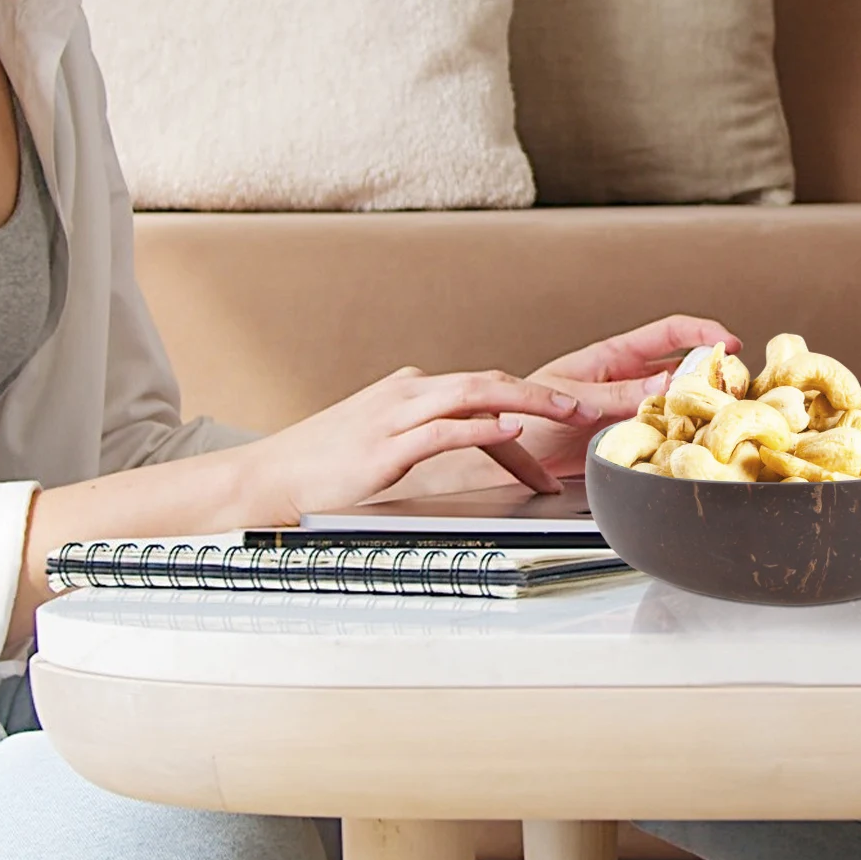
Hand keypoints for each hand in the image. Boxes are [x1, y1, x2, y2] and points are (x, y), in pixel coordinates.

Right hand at [243, 365, 607, 522]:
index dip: (532, 406)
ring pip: (476, 394)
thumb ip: (429, 434)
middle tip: (593, 407)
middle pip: (491, 382)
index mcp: (411, 390)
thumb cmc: (324, 466)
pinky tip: (509, 430)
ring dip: (530, 402)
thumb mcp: (384, 441)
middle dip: (546, 394)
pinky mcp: (385, 446)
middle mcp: (408, 393)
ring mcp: (395, 416)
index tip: (568, 431)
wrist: (268, 477)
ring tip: (571, 413)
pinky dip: (480, 427)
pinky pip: (443, 429)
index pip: (484, 392)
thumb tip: (482, 442)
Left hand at [508, 315, 741, 478]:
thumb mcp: (571, 397)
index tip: (730, 343)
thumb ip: (617, 394)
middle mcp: (628, 380)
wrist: (504, 456)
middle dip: (713, 372)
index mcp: (613, 357)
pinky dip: (684, 436)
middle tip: (738, 387)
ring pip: (679, 402)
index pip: (668, 333)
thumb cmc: (524, 412)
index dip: (702, 332)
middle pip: (684, 367)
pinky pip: (665, 433)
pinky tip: (696, 443)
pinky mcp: (629, 438)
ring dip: (702, 407)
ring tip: (726, 416)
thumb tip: (665, 382)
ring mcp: (631, 409)